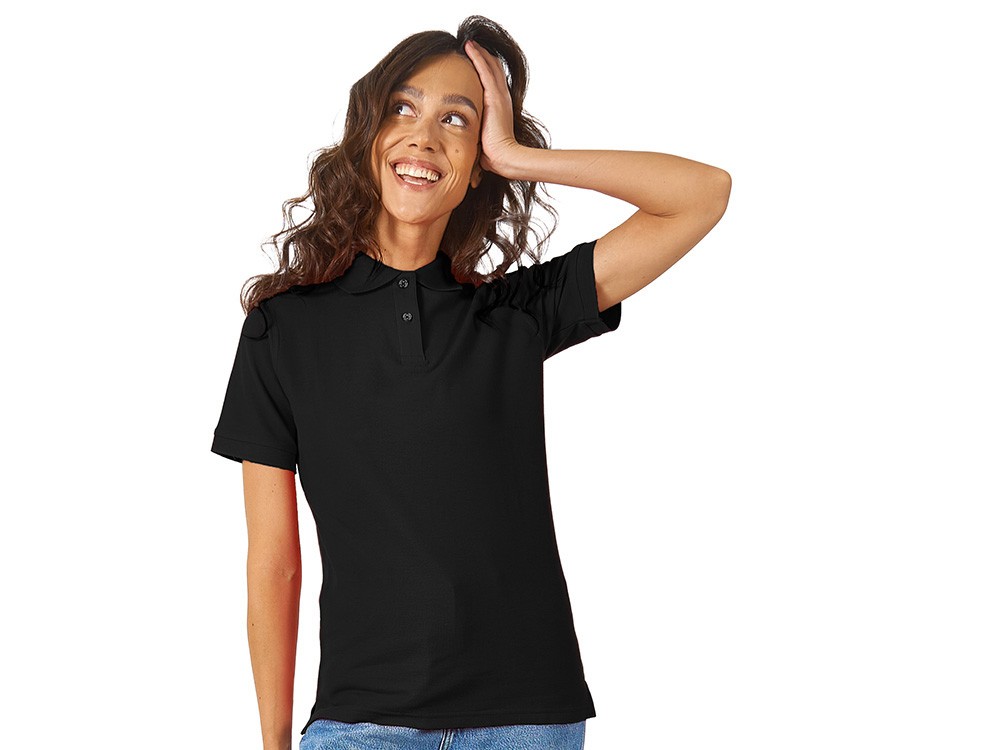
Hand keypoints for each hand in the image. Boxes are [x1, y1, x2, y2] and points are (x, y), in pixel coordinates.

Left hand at [464, 40, 522, 176]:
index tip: (473, 60)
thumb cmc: (494, 153)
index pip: (493, 80)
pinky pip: (485, 70)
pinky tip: (468, 47)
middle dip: (482, 56)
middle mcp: (502, 97)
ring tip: (468, 42)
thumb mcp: (484, 136)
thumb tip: (468, 137)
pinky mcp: (494, 96)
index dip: (485, 68)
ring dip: (478, 52)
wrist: (505, 157)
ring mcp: (499, 96)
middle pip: (494, 68)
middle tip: (470, 45)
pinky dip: (477, 57)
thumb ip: (478, 129)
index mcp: (500, 105)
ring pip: (490, 65)